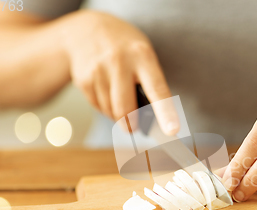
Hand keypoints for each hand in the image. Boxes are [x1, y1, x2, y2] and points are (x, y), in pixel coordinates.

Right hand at [62, 10, 178, 134]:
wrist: (85, 30)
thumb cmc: (124, 48)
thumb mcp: (143, 55)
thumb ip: (149, 82)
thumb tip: (153, 119)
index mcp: (142, 56)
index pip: (157, 90)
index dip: (166, 113)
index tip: (172, 131)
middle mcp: (119, 62)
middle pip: (126, 110)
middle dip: (131, 125)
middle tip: (134, 128)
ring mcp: (99, 70)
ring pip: (111, 112)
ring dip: (117, 115)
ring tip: (120, 98)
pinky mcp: (84, 80)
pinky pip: (98, 107)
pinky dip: (105, 107)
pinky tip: (106, 92)